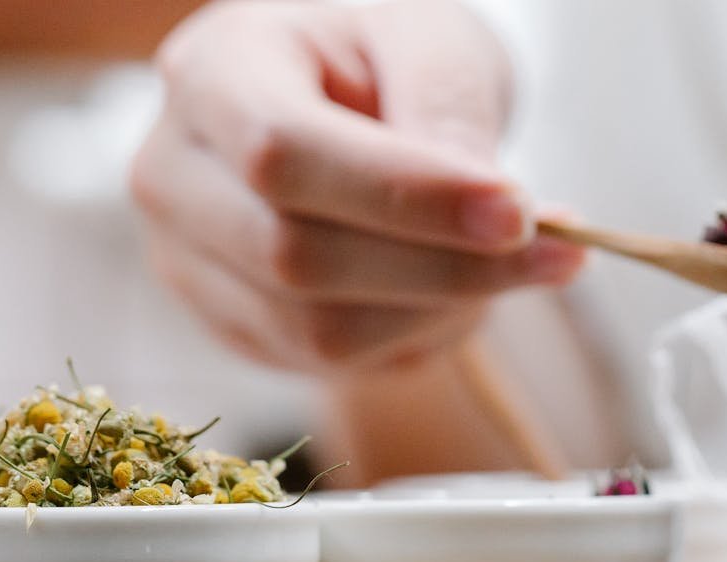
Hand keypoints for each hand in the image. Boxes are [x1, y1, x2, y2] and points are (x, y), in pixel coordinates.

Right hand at [131, 0, 584, 371]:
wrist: (315, 94)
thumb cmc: (371, 52)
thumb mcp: (426, 36)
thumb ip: (451, 108)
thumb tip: (492, 219)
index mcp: (209, 73)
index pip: (285, 155)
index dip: (404, 199)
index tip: (521, 215)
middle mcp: (170, 174)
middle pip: (295, 258)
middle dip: (442, 269)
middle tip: (556, 252)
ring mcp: (181, 258)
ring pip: (311, 330)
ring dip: (431, 314)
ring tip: (498, 266)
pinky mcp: (217, 318)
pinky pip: (316, 361)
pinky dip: (403, 337)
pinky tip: (440, 290)